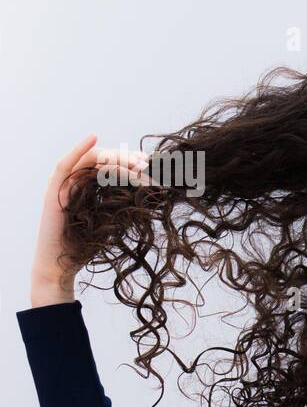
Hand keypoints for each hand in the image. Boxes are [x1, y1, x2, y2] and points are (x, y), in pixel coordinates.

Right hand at [29, 135, 155, 304]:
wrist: (62, 267)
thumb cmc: (88, 247)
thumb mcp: (113, 222)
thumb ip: (124, 205)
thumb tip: (153, 192)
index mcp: (89, 186)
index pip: (112, 166)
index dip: (131, 162)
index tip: (150, 166)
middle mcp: (76, 182)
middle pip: (103, 159)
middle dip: (126, 159)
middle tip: (146, 165)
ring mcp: (63, 185)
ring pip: (90, 160)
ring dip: (114, 158)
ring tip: (135, 163)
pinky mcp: (53, 193)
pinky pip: (64, 166)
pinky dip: (78, 150)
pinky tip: (93, 139)